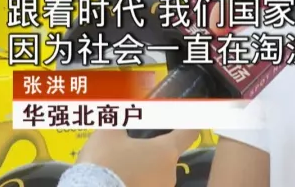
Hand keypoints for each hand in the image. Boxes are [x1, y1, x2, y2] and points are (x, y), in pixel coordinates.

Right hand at [77, 129, 199, 186]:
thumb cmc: (105, 162)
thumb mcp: (108, 133)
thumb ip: (120, 122)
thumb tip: (121, 115)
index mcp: (166, 151)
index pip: (188, 134)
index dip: (189, 126)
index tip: (189, 122)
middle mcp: (169, 174)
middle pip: (167, 158)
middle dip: (152, 154)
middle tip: (130, 151)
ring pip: (155, 176)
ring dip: (144, 172)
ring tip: (120, 170)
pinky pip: (145, 186)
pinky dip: (136, 183)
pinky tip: (120, 181)